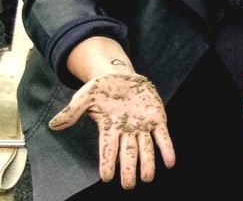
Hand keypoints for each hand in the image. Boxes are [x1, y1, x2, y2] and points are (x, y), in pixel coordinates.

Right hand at [49, 72, 174, 188]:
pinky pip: (163, 136)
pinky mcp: (157, 117)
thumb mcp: (85, 96)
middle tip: (128, 185)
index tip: (106, 177)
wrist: (121, 75)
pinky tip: (170, 162)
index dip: (107, 163)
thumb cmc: (102, 88)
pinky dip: (167, 149)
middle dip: (128, 169)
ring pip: (146, 148)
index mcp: (109, 128)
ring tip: (147, 178)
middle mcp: (127, 131)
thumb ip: (72, 110)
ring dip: (147, 163)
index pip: (108, 149)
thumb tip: (54, 125)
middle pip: (128, 153)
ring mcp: (143, 125)